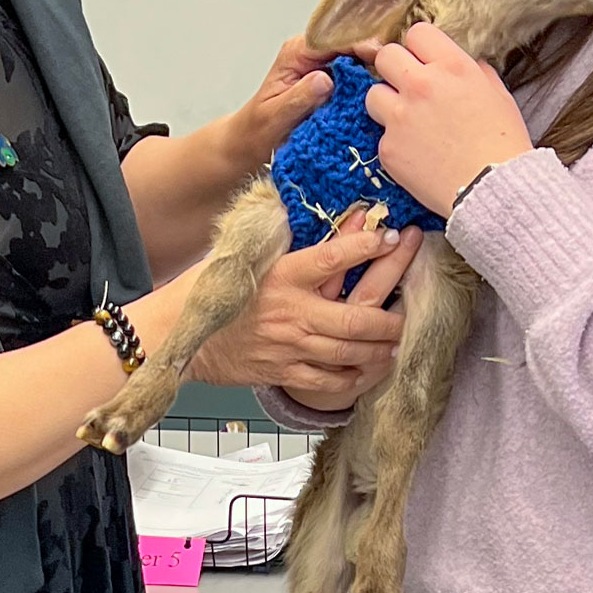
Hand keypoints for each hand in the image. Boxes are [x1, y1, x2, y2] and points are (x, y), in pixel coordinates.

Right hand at [191, 208, 422, 407]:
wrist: (182, 334)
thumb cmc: (213, 288)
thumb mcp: (248, 256)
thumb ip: (283, 238)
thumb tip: (312, 211)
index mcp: (284, 275)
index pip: (333, 257)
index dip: (366, 245)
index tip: (392, 236)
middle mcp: (291, 311)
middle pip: (353, 319)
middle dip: (389, 319)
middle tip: (410, 314)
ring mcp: (289, 346)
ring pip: (347, 353)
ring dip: (379, 350)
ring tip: (398, 343)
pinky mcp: (283, 371)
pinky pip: (327, 380)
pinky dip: (353, 378)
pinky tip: (368, 370)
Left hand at [218, 34, 385, 169]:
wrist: (253, 142)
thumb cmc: (259, 129)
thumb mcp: (276, 116)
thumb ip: (299, 97)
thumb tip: (325, 79)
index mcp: (297, 53)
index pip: (334, 39)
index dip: (359, 45)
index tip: (380, 57)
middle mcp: (314, 54)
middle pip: (352, 45)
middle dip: (375, 56)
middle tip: (398, 73)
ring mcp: (326, 67)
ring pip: (359, 60)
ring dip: (376, 71)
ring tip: (398, 84)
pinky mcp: (335, 82)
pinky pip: (358, 77)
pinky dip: (371, 86)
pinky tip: (387, 96)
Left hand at [365, 23, 534, 215]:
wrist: (495, 191)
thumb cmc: (504, 144)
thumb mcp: (498, 95)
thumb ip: (474, 72)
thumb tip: (464, 64)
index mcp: (452, 67)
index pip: (417, 33)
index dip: (419, 48)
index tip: (423, 61)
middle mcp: (421, 85)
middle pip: (386, 56)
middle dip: (395, 68)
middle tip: (407, 86)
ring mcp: (400, 117)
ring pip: (372, 94)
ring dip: (387, 103)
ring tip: (407, 121)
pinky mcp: (388, 148)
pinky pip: (381, 134)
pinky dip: (396, 142)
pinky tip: (417, 153)